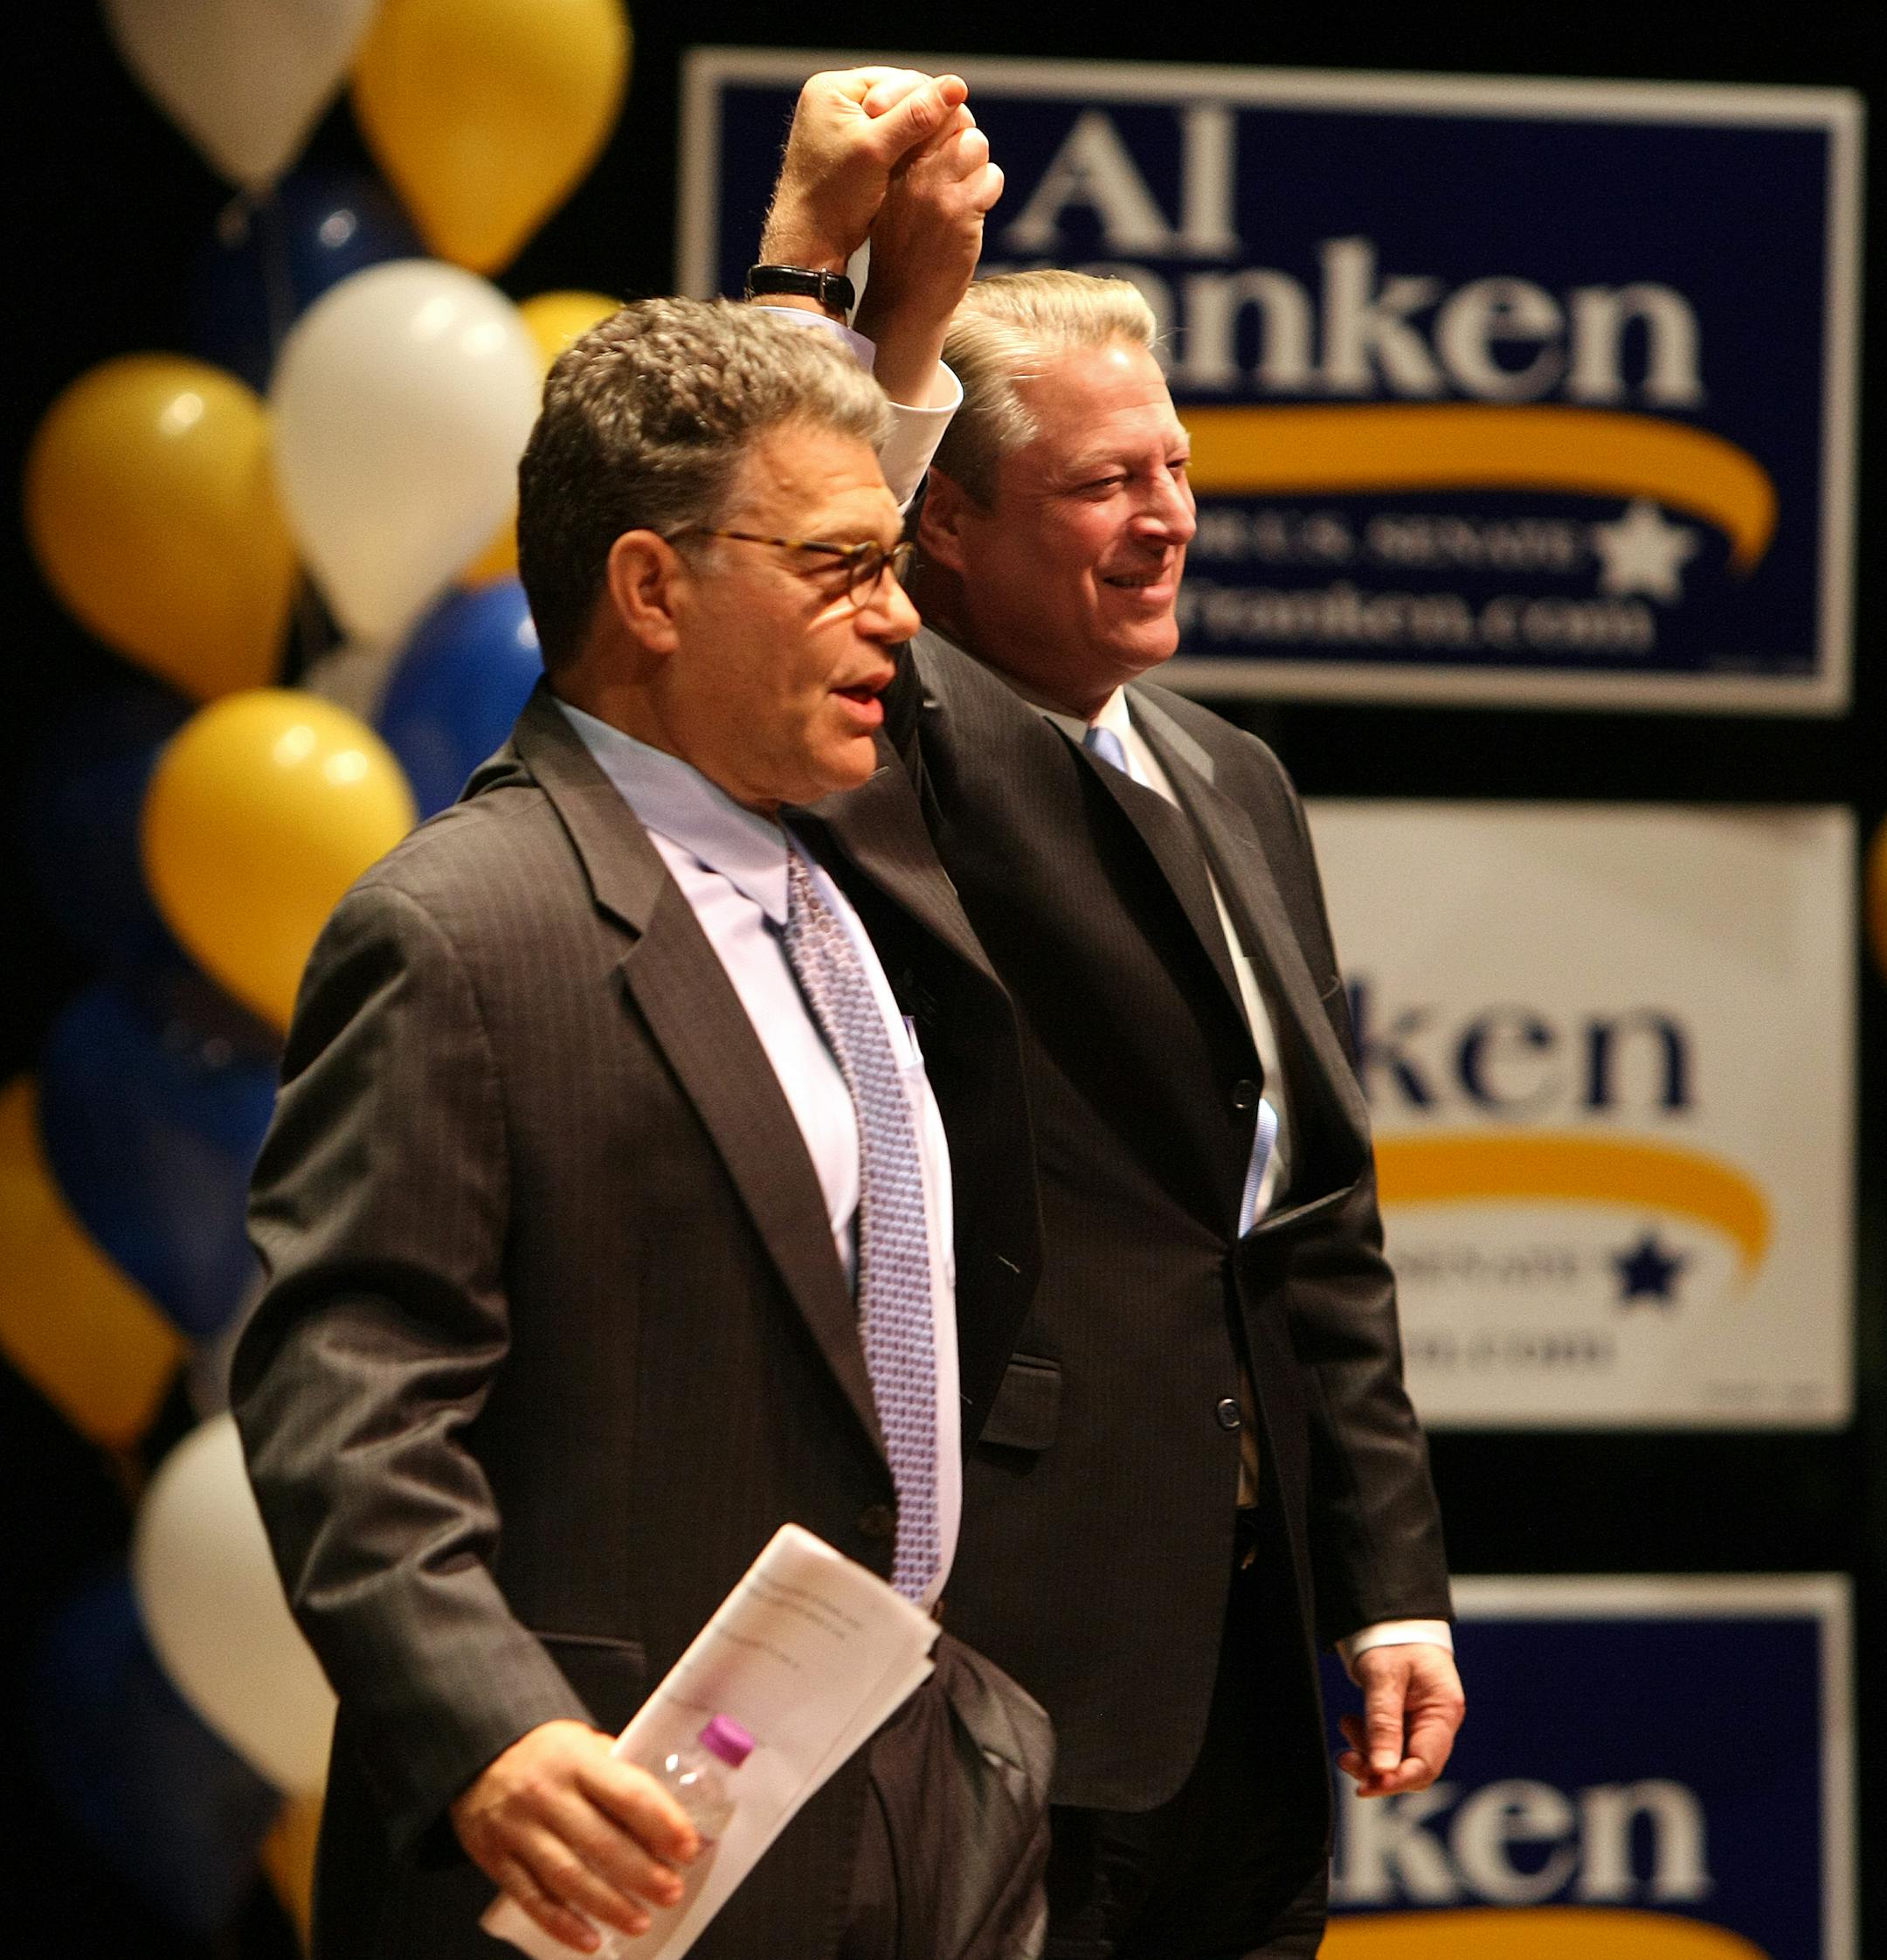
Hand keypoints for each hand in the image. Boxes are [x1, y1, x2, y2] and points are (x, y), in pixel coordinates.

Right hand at [450, 1720, 699, 1953]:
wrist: (476, 1754)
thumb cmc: (545, 1752)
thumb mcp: (583, 1744)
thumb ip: (617, 1774)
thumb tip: (667, 1816)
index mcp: (576, 1759)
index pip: (628, 1793)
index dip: (663, 1823)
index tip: (687, 1847)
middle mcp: (546, 1794)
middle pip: (601, 1843)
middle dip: (642, 1874)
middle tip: (671, 1892)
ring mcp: (518, 1829)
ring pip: (568, 1877)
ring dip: (609, 1905)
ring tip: (641, 1921)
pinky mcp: (496, 1859)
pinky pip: (532, 1899)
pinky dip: (562, 1925)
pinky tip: (591, 1941)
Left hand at [760, 68, 970, 272]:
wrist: (807, 244)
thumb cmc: (833, 198)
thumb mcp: (877, 151)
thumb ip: (916, 116)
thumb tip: (957, 86)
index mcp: (831, 89)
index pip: (896, 80)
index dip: (929, 98)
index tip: (957, 119)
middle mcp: (832, 102)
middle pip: (896, 98)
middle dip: (923, 119)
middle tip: (954, 137)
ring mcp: (838, 127)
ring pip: (894, 122)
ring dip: (916, 137)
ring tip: (939, 154)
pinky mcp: (846, 152)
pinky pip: (885, 142)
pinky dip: (904, 153)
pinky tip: (919, 167)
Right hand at [852, 104, 1004, 382]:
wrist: (904, 302)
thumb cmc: (901, 251)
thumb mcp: (892, 200)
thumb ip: (911, 163)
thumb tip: (947, 127)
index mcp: (891, 165)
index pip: (926, 113)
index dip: (944, 120)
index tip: (946, 145)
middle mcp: (912, 172)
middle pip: (955, 121)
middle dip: (964, 139)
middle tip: (961, 168)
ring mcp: (938, 191)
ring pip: (975, 144)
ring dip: (979, 164)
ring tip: (968, 190)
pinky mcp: (962, 212)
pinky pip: (991, 177)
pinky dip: (989, 190)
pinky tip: (975, 210)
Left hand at [1337, 1643, 1463, 1797]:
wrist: (1389, 1614)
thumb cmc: (1392, 1639)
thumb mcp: (1384, 1677)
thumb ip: (1384, 1723)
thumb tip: (1382, 1771)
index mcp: (1443, 1712)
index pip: (1426, 1765)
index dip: (1396, 1781)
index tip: (1365, 1785)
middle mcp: (1437, 1722)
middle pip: (1412, 1767)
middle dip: (1378, 1768)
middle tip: (1345, 1757)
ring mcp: (1422, 1721)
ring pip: (1397, 1758)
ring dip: (1369, 1753)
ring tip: (1346, 1724)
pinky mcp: (1405, 1719)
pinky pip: (1388, 1743)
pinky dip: (1368, 1740)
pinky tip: (1351, 1722)